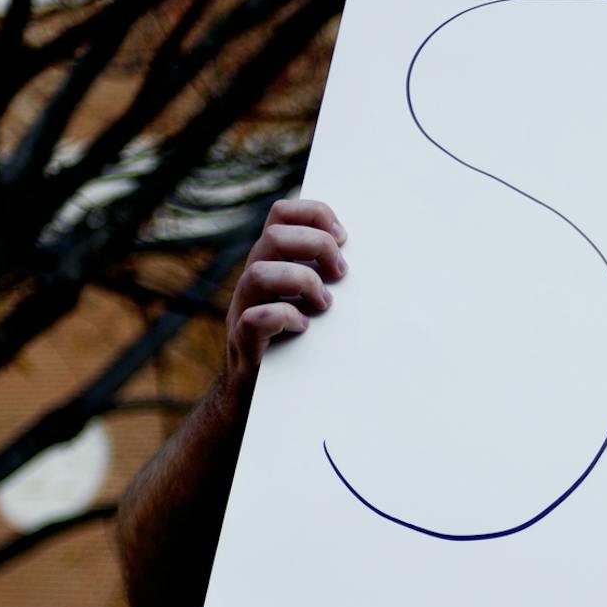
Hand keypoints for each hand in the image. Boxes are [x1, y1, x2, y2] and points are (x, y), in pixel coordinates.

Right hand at [221, 198, 345, 402]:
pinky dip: (285, 318)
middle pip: (274, 236)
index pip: (281, 214)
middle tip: (340, 272)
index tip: (342, 236)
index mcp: (270, 262)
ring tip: (325, 303)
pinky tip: (304, 327)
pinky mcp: (243, 342)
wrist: (252, 392)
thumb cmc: (292, 341)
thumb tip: (363, 259)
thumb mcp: (308, 299)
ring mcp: (243, 309)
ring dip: (302, 282)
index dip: (313, 214)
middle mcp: (253, 281)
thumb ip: (324, 274)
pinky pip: (254, 319)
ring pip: (259, 273)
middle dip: (316, 246)